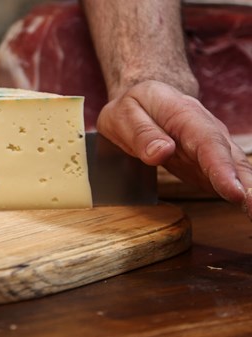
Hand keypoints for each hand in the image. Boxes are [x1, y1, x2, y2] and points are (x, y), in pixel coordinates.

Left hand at [97, 80, 251, 217]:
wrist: (145, 103)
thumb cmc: (133, 108)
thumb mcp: (124, 115)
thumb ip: (142, 134)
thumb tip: (161, 152)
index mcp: (184, 114)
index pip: (208, 142)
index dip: (222, 168)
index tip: (234, 191)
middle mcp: (207, 130)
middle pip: (232, 159)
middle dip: (248, 187)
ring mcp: (212, 148)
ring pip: (237, 172)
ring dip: (250, 194)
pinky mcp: (210, 164)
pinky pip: (229, 181)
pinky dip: (242, 196)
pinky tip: (249, 211)